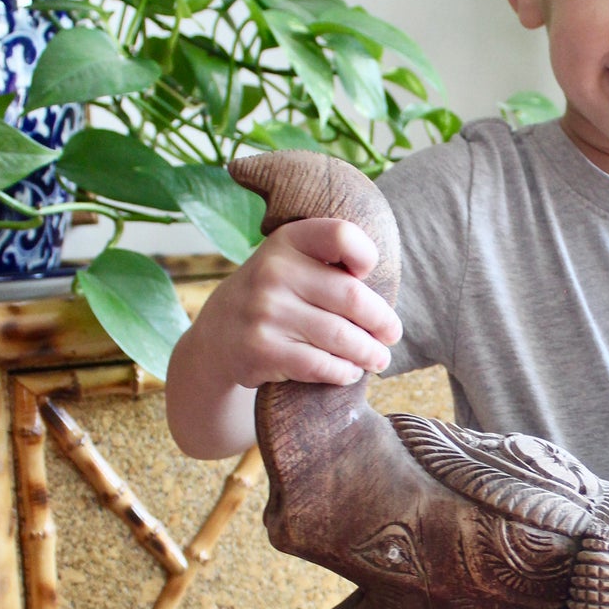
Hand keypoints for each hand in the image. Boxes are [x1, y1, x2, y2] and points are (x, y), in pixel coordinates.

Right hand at [165, 218, 402, 458]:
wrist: (217, 334)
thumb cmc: (275, 296)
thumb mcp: (291, 262)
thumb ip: (330, 263)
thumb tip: (383, 298)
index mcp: (288, 240)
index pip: (342, 236)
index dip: (366, 255)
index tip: (368, 275)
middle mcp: (273, 271)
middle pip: (352, 297)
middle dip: (382, 322)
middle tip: (391, 335)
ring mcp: (265, 312)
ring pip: (341, 337)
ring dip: (369, 353)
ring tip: (378, 359)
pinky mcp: (262, 350)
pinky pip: (320, 365)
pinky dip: (343, 371)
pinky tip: (350, 372)